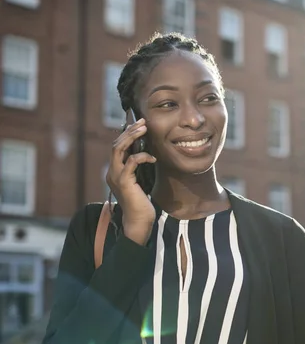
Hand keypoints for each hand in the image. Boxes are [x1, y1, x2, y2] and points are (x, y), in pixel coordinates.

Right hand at [106, 118, 156, 244]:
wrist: (138, 221)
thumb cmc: (141, 202)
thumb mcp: (140, 181)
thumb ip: (139, 168)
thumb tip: (147, 152)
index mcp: (115, 171)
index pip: (117, 147)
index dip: (127, 134)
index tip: (139, 125)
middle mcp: (112, 172)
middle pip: (116, 144)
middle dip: (129, 131)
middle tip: (142, 122)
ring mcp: (116, 176)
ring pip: (118, 149)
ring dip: (132, 137)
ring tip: (144, 129)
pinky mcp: (124, 181)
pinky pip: (131, 162)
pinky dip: (142, 156)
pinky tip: (153, 158)